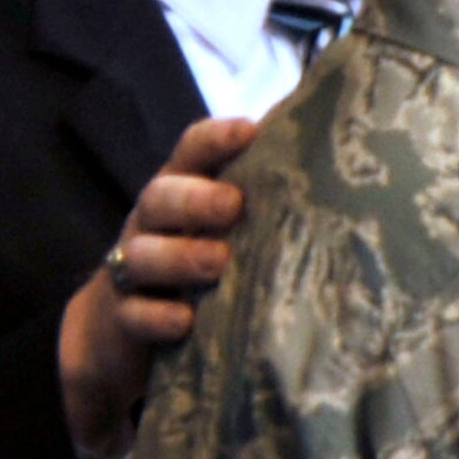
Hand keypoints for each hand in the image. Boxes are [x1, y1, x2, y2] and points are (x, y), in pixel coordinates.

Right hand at [57, 115, 254, 458]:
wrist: (131, 328)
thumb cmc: (205, 255)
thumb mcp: (233, 222)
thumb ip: (267, 192)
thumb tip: (336, 157)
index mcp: (185, 185)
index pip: (193, 149)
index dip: (216, 138)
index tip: (249, 131)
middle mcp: (154, 219)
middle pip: (161, 195)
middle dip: (196, 198)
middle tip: (234, 206)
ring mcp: (133, 267)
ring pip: (142, 254)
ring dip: (180, 256)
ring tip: (219, 262)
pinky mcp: (122, 317)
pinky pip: (132, 313)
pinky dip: (157, 315)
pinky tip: (185, 320)